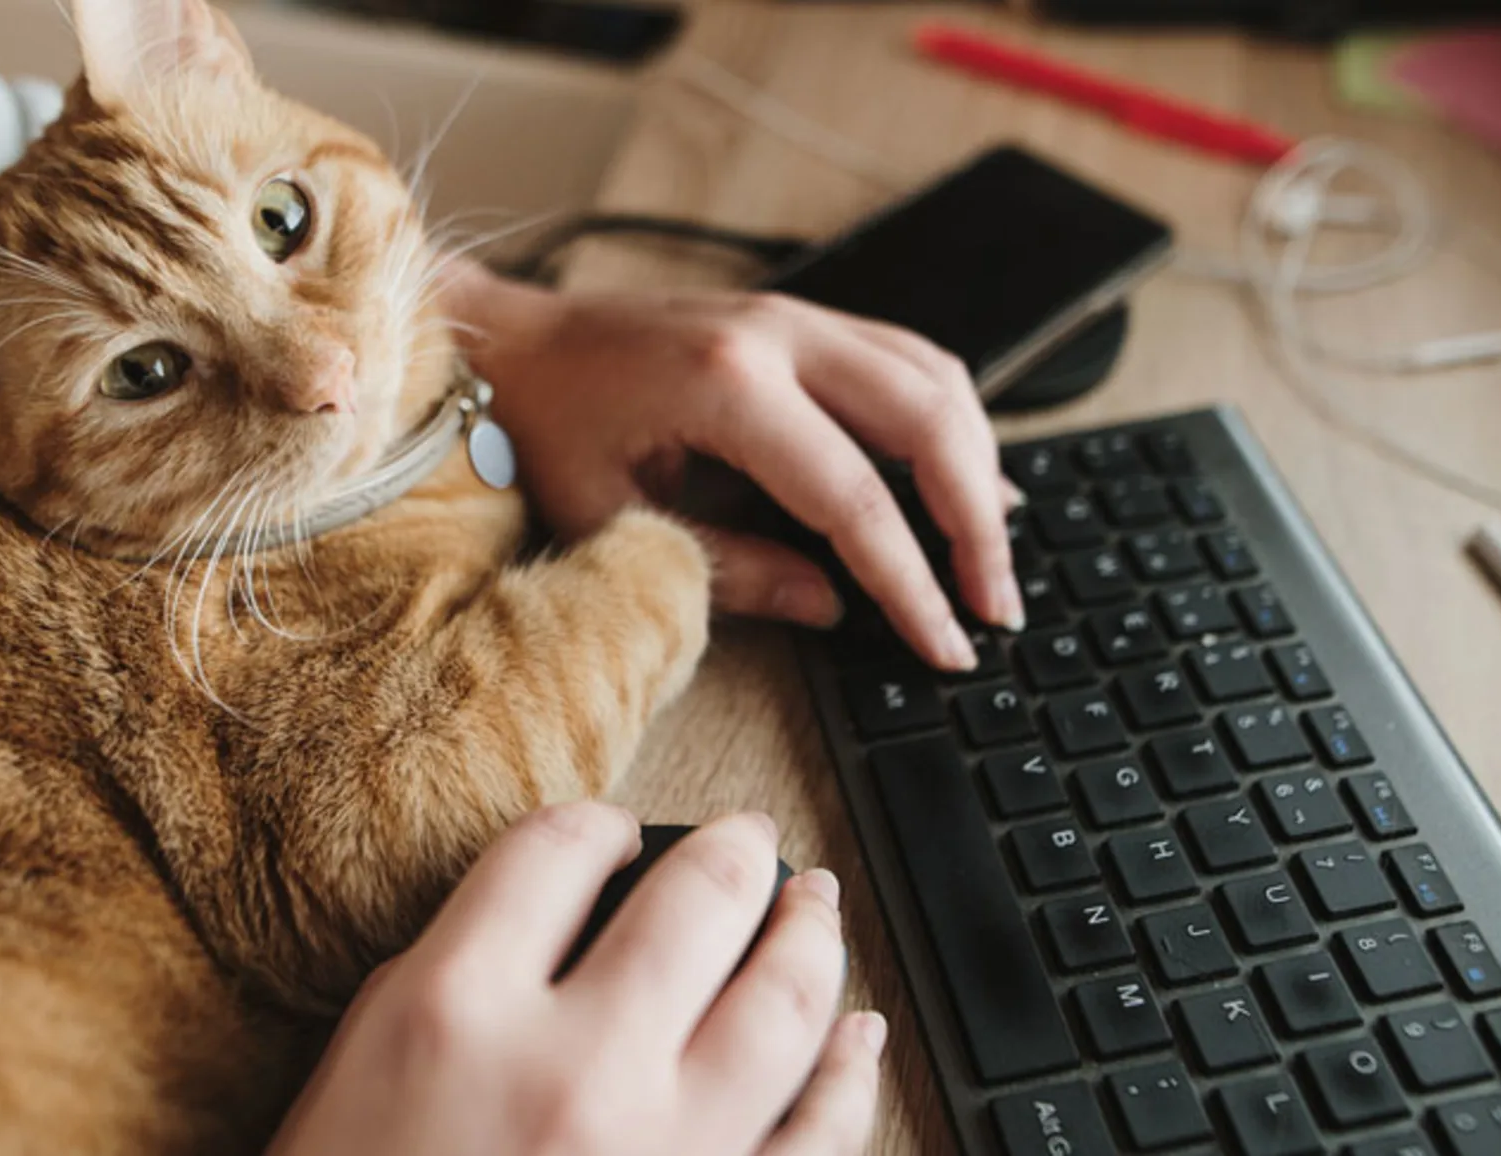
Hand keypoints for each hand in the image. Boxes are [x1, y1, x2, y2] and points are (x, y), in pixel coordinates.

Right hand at [266, 804, 884, 1155]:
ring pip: (786, 1006)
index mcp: (456, 1015)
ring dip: (813, 939)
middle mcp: (572, 1072)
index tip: (613, 832)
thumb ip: (461, 982)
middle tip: (750, 839)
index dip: (596, 824)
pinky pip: (816, 1141)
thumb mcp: (358, 1076)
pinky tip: (858, 1037)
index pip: (555, 853)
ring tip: (817, 905)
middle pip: (696, 902)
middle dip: (735, 851)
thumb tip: (565, 917)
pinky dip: (848, 1079)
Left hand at [444, 261, 1019, 670]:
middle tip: (994, 608)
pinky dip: (951, 424)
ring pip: (934, 378)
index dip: (912, 583)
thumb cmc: (541, 426)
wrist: (505, 341)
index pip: (856, 497)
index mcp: (725, 386)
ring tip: (993, 557)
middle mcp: (776, 334)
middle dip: (976, 525)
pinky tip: (969, 481)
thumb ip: (729, 569)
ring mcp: (793, 316)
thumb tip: (831, 607)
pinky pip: (907, 361)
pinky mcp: (798, 320)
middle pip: (928, 422)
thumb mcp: (614, 521)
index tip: (946, 644)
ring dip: (980, 467)